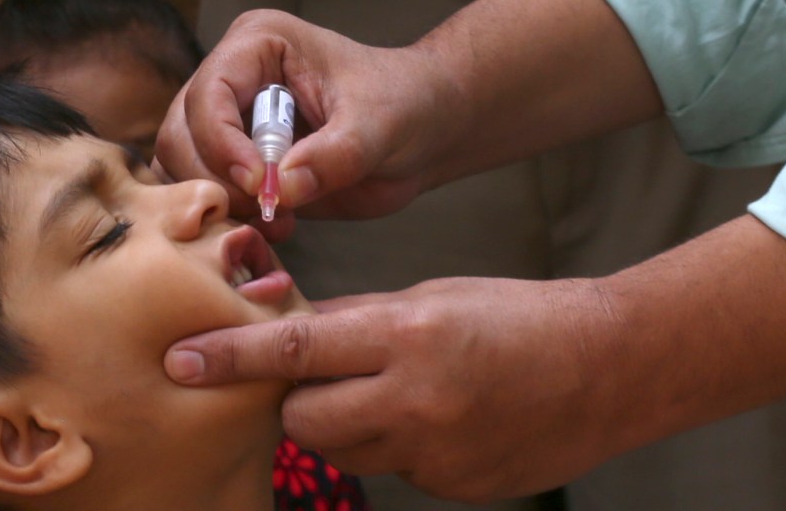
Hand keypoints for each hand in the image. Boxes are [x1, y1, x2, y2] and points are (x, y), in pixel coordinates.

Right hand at [155, 10, 467, 236]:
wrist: (424, 129)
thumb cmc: (406, 105)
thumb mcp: (379, 126)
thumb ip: (333, 155)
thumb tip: (280, 188)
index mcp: (258, 44)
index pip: (209, 93)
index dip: (223, 144)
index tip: (259, 185)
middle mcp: (232, 77)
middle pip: (181, 132)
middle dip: (216, 179)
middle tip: (266, 210)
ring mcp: (229, 119)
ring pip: (181, 165)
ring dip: (219, 202)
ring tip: (276, 221)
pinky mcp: (236, 159)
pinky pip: (205, 190)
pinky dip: (227, 215)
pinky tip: (275, 226)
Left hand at [163, 277, 631, 502]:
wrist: (606, 369)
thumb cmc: (513, 317)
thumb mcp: (427, 298)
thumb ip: (353, 319)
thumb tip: (282, 324)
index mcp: (406, 334)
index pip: (295, 347)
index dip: (230, 356)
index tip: (178, 359)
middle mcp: (415, 399)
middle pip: (303, 417)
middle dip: (294, 399)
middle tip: (319, 377)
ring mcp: (435, 454)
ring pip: (343, 449)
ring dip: (344, 423)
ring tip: (391, 393)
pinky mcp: (454, 487)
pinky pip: (393, 470)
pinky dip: (396, 446)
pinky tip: (439, 419)